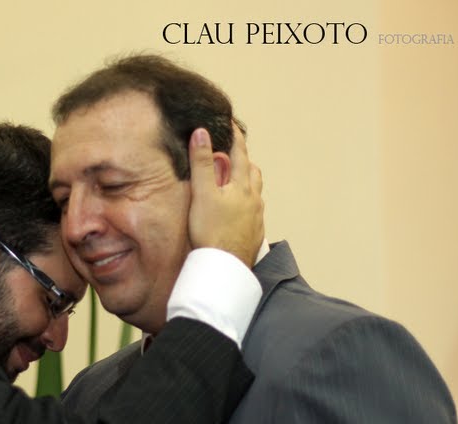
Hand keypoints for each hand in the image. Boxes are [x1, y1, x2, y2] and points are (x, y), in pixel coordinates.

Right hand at [187, 125, 263, 267]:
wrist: (224, 266)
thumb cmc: (211, 231)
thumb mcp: (202, 193)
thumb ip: (202, 162)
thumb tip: (202, 133)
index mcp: (241, 186)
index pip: (240, 153)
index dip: (234, 135)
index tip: (230, 123)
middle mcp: (253, 199)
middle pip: (252, 172)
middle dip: (243, 160)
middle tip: (232, 154)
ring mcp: (256, 217)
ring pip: (255, 193)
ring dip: (246, 183)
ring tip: (233, 184)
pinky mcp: (253, 234)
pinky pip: (253, 213)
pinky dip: (245, 205)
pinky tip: (236, 213)